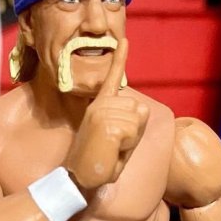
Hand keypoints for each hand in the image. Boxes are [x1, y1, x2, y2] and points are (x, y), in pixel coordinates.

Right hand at [65, 39, 148, 189]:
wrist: (80, 180)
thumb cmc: (99, 165)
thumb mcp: (118, 140)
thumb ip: (129, 122)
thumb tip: (140, 108)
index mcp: (100, 107)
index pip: (113, 80)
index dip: (120, 59)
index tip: (125, 40)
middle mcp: (100, 105)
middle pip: (139, 109)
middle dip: (135, 131)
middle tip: (114, 147)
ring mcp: (101, 112)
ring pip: (137, 120)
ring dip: (131, 140)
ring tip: (111, 150)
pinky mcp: (104, 122)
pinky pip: (132, 130)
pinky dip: (127, 146)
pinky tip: (111, 150)